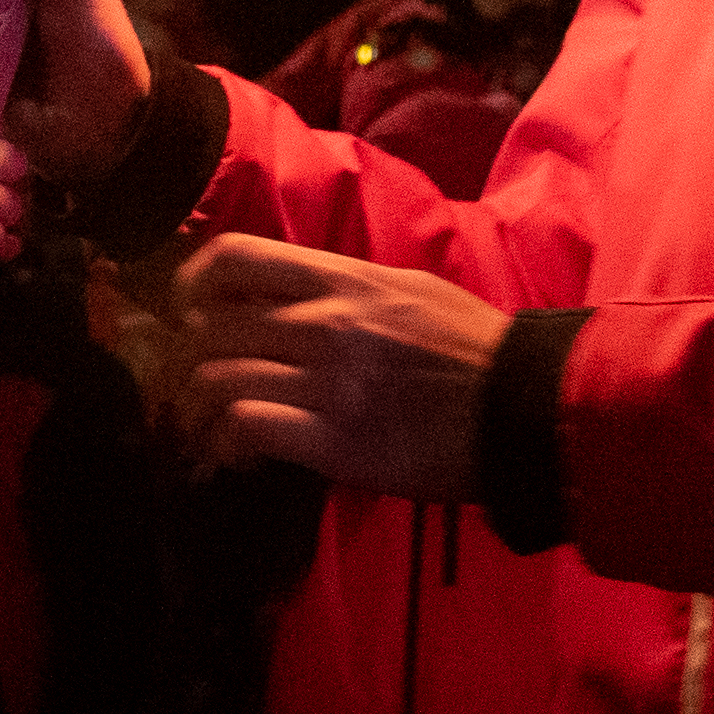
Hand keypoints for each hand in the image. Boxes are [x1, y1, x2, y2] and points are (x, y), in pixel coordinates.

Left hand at [177, 235, 507, 502]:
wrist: (522, 408)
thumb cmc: (474, 350)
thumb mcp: (412, 291)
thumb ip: (349, 289)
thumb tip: (296, 297)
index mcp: (345, 280)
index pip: (236, 257)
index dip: (194, 282)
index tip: (190, 310)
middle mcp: (326, 322)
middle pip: (213, 326)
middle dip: (190, 359)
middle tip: (196, 386)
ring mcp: (328, 381)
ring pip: (219, 377)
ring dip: (200, 408)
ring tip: (209, 430)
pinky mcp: (334, 441)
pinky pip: (248, 427)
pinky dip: (228, 442)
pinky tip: (238, 455)